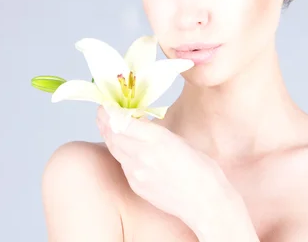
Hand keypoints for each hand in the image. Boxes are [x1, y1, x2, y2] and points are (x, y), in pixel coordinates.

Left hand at [95, 105, 240, 232]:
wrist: (204, 202)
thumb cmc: (201, 169)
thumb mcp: (179, 141)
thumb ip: (156, 132)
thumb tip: (140, 123)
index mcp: (157, 139)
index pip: (121, 121)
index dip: (110, 112)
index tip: (106, 105)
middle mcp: (142, 155)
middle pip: (113, 134)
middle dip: (105, 121)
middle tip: (102, 112)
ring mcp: (137, 172)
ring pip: (114, 150)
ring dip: (110, 136)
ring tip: (108, 126)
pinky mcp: (136, 185)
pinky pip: (123, 165)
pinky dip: (120, 152)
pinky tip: (125, 147)